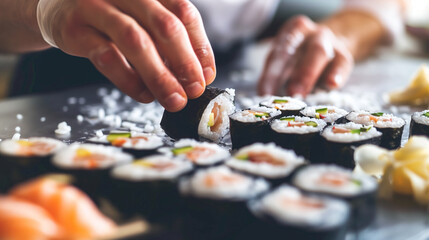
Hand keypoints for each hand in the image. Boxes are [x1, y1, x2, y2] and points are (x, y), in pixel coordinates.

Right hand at [37, 0, 215, 111]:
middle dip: (185, 62)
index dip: (200, 46)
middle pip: (164, 25)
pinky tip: (144, 95)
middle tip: (195, 90)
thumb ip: (165, 40)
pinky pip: (107, 57)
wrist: (56, 7)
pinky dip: (130, 80)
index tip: (207, 75)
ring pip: (136, 41)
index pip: (184, 12)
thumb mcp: (141, 17)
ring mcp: (97, 6)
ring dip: (160, 76)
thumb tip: (196, 75)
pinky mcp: (75, 28)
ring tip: (175, 100)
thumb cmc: (109, 16)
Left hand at [257, 15, 353, 96]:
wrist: (332, 46)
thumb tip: (267, 99)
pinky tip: (332, 84)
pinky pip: (341, 63)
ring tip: (302, 93)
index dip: (270, 75)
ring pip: (318, 52)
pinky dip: (336, 74)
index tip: (264, 94)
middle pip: (297, 50)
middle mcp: (307, 34)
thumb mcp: (288, 62)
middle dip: (287, 72)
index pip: (277, 54)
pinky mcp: (343, 55)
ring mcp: (327, 41)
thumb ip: (278, 76)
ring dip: (308, 73)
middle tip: (288, 92)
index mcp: (289, 33)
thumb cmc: (302, 58)